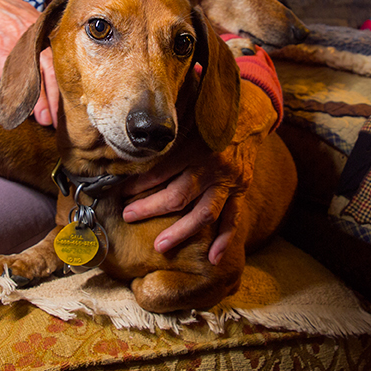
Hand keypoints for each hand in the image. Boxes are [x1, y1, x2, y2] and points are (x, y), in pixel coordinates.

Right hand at [0, 0, 58, 125]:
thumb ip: (29, 36)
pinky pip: (8, 72)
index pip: (57, 55)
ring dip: (40, 98)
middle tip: (59, 118)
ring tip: (44, 118)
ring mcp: (13, 35)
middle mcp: (30, 28)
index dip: (63, 81)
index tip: (68, 102)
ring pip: (34, 70)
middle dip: (56, 94)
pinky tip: (17, 107)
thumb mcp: (13, 18)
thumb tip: (42, 63)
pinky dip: (14, 91)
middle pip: (51, 64)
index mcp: (37, 23)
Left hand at [121, 80, 277, 263]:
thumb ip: (163, 127)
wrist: (249, 114)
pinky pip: (233, 219)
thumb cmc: (208, 112)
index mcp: (195, 145)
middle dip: (150, 208)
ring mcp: (229, 181)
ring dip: (180, 232)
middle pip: (179, 195)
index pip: (161, 170)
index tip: (121, 192)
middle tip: (128, 216)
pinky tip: (213, 259)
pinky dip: (224, 240)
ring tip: (159, 247)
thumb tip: (129, 132)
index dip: (139, 183)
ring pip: (204, 213)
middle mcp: (213, 165)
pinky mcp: (241, 190)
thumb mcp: (185, 112)